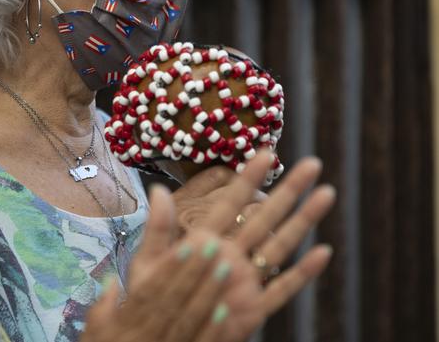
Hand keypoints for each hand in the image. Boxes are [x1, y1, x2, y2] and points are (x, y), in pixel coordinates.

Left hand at [82, 152, 334, 341]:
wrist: (160, 333)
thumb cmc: (149, 298)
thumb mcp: (148, 262)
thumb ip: (158, 228)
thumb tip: (157, 189)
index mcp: (205, 240)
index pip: (232, 201)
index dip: (249, 177)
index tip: (265, 151)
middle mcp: (231, 254)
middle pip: (266, 216)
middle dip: (289, 190)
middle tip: (312, 164)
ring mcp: (245, 280)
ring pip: (282, 245)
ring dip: (304, 220)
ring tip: (327, 193)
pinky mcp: (254, 308)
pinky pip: (283, 289)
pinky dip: (304, 273)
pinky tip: (323, 253)